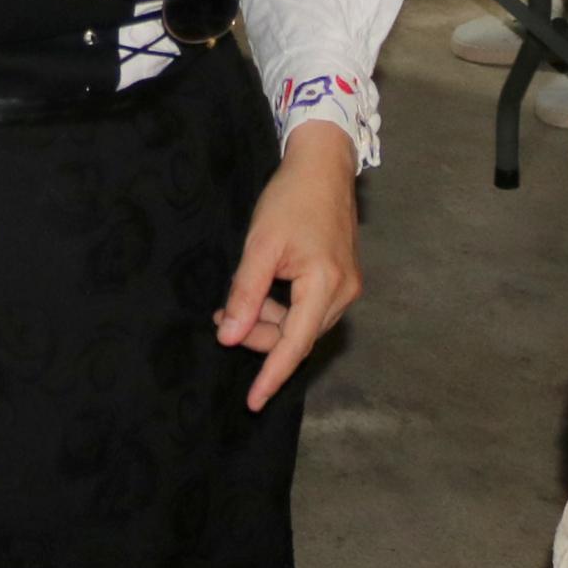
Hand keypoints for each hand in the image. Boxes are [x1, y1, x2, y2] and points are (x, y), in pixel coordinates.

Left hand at [219, 127, 362, 408]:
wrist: (322, 165)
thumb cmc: (291, 198)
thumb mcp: (260, 245)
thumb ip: (246, 294)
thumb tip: (229, 335)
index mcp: (325, 285)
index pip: (294, 344)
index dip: (271, 375)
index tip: (253, 402)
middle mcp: (343, 292)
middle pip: (297, 335)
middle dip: (258, 335)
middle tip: (220, 319)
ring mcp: (346, 286)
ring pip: (302, 323)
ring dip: (269, 321)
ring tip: (233, 305)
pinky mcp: (341, 277)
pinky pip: (309, 308)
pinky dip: (282, 308)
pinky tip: (259, 294)